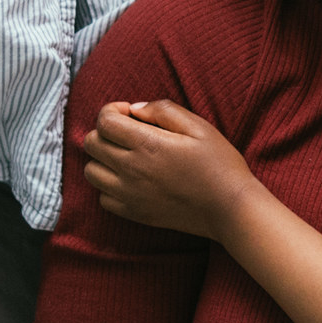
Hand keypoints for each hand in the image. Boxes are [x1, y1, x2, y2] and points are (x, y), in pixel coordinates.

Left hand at [82, 99, 248, 238]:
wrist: (230, 209)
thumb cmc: (219, 164)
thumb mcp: (198, 126)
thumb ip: (163, 110)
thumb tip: (135, 109)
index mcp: (147, 144)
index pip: (104, 121)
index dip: (112, 110)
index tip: (130, 114)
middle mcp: (131, 170)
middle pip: (91, 144)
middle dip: (105, 132)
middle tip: (128, 134)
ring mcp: (130, 194)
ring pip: (91, 171)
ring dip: (103, 159)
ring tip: (126, 157)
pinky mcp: (134, 213)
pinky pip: (103, 198)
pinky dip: (110, 186)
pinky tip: (130, 181)